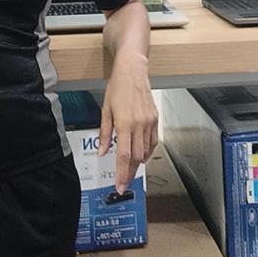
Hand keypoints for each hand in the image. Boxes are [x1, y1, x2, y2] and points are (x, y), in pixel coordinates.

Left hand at [98, 51, 157, 192]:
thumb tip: (102, 151)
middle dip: (130, 173)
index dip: (122, 174)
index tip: (120, 186)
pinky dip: (148, 151)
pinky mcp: (155, 119)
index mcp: (124, 123)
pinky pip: (153, 141)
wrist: (133, 70)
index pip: (124, 155)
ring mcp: (149, 122)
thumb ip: (104, 133)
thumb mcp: (105, 109)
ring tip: (131, 171)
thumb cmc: (117, 87)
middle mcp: (139, 125)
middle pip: (136, 157)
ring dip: (138, 163)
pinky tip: (141, 155)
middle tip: (124, 183)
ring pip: (145, 151)